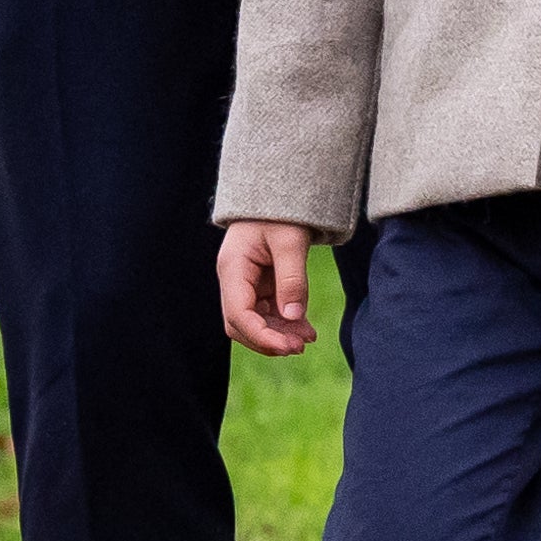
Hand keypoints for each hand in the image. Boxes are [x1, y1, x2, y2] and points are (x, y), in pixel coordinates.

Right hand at [219, 220, 316, 355]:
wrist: (280, 193)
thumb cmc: (282, 212)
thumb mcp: (291, 241)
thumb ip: (292, 279)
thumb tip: (294, 318)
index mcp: (233, 268)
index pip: (238, 314)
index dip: (261, 336)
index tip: (288, 347)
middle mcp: (234, 279)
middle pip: (241, 324)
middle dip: (268, 340)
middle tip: (300, 347)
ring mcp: (245, 284)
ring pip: (255, 321)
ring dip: (279, 334)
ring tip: (307, 339)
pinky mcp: (259, 285)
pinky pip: (267, 312)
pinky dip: (285, 324)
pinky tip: (306, 330)